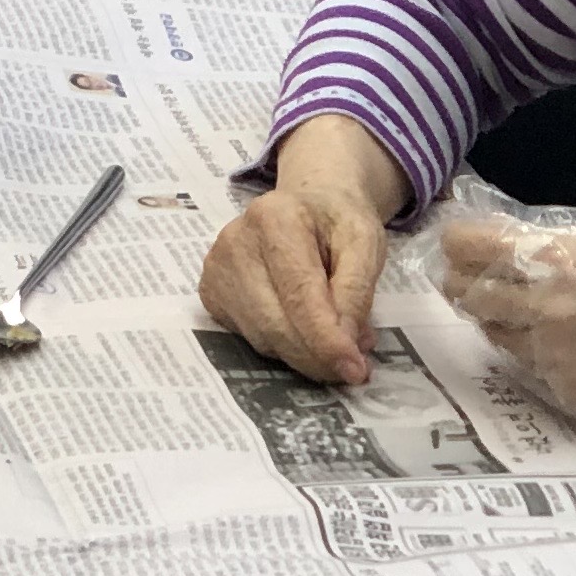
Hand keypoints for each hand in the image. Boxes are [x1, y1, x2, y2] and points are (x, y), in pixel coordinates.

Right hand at [201, 117, 405, 384]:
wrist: (308, 205)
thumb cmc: (337, 222)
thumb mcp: (365, 244)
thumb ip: (357, 293)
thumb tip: (348, 348)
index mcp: (275, 217)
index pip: (299, 294)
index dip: (327, 340)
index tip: (354, 371)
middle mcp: (234, 241)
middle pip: (275, 323)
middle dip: (317, 356)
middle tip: (353, 366)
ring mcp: (216, 268)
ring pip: (262, 339)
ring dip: (302, 353)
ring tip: (331, 336)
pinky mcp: (210, 292)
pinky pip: (248, 339)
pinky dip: (281, 345)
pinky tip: (299, 325)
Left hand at [436, 205, 575, 425]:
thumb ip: (560, 243)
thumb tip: (514, 240)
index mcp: (555, 262)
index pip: (473, 249)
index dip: (458, 243)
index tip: (455, 241)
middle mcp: (542, 310)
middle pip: (469, 295)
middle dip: (462, 282)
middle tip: (463, 275)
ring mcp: (549, 356)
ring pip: (494, 333)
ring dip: (495, 318)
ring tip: (508, 306)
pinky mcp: (563, 391)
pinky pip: (526, 367)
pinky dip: (527, 351)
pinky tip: (547, 342)